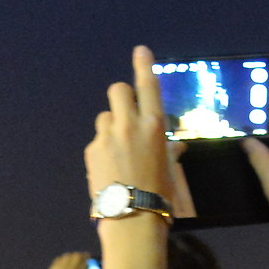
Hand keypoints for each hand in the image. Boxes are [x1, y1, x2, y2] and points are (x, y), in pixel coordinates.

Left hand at [84, 46, 185, 213]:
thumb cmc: (160, 194)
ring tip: (118, 149)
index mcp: (154, 126)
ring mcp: (107, 136)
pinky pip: (98, 139)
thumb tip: (177, 146)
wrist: (132, 218)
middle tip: (125, 113)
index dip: (144, 65)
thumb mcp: (170, 169)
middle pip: (118, 90)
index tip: (140, 50)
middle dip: (122, 97)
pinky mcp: (91, 150)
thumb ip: (170, 150)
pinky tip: (109, 168)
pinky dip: (103, 148)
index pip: (148, 86)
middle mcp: (129, 125)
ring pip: (105, 116)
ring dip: (111, 126)